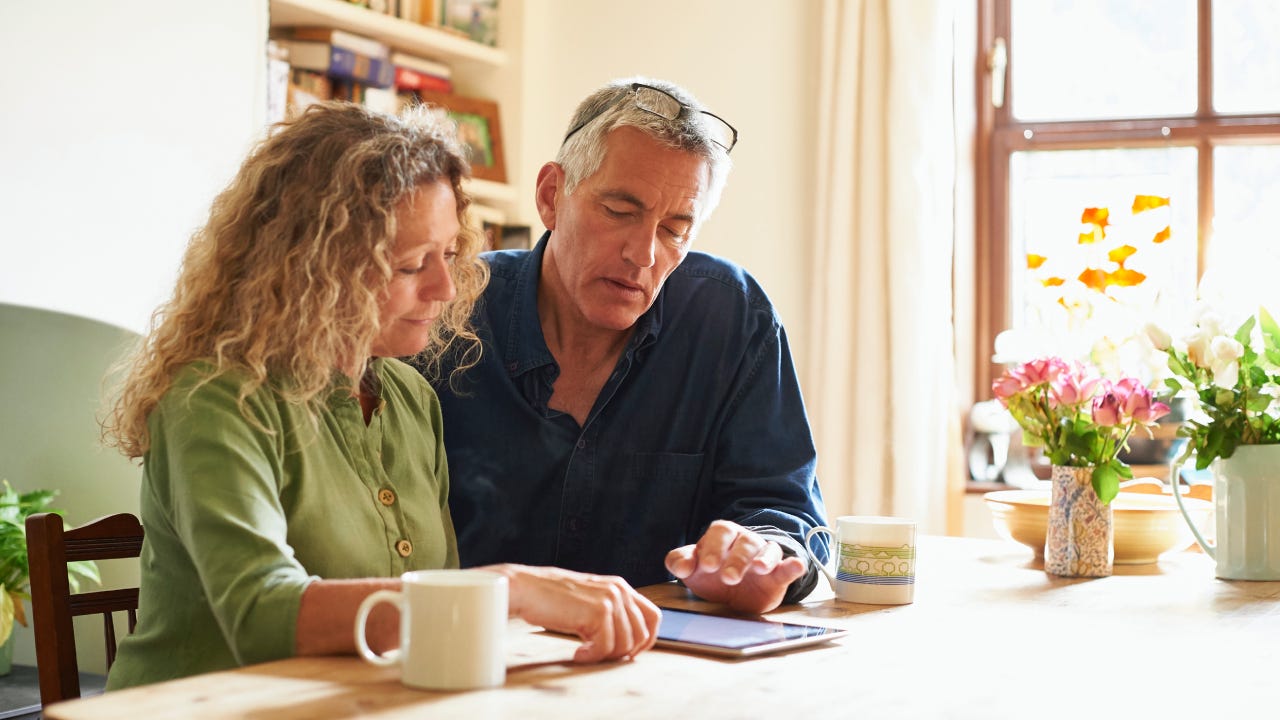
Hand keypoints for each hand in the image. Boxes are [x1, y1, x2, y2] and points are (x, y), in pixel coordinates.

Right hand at [487, 564, 660, 662]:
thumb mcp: (588, 601)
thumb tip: (626, 644)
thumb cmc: (550, 598)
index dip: (645, 640)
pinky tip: (577, 652)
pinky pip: (606, 647)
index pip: (653, 616)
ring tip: (583, 652)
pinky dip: (592, 656)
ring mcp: (610, 600)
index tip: (627, 652)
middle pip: (641, 634)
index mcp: (620, 586)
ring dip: (604, 655)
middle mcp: (620, 590)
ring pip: (625, 644)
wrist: (525, 588)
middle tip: (599, 654)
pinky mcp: (598, 611)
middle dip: (622, 652)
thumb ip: (609, 614)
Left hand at [664, 520, 806, 614]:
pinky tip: (797, 565)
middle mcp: (745, 543)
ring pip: (767, 550)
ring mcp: (764, 557)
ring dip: (764, 559)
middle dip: (737, 559)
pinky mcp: (778, 576)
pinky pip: (788, 566)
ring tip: (760, 568)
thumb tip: (681, 566)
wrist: (735, 593)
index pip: (720, 531)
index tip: (705, 566)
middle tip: (728, 577)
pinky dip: (794, 565)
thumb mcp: (692, 570)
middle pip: (744, 542)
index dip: (713, 547)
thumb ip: (679, 562)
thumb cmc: (711, 574)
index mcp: (722, 537)